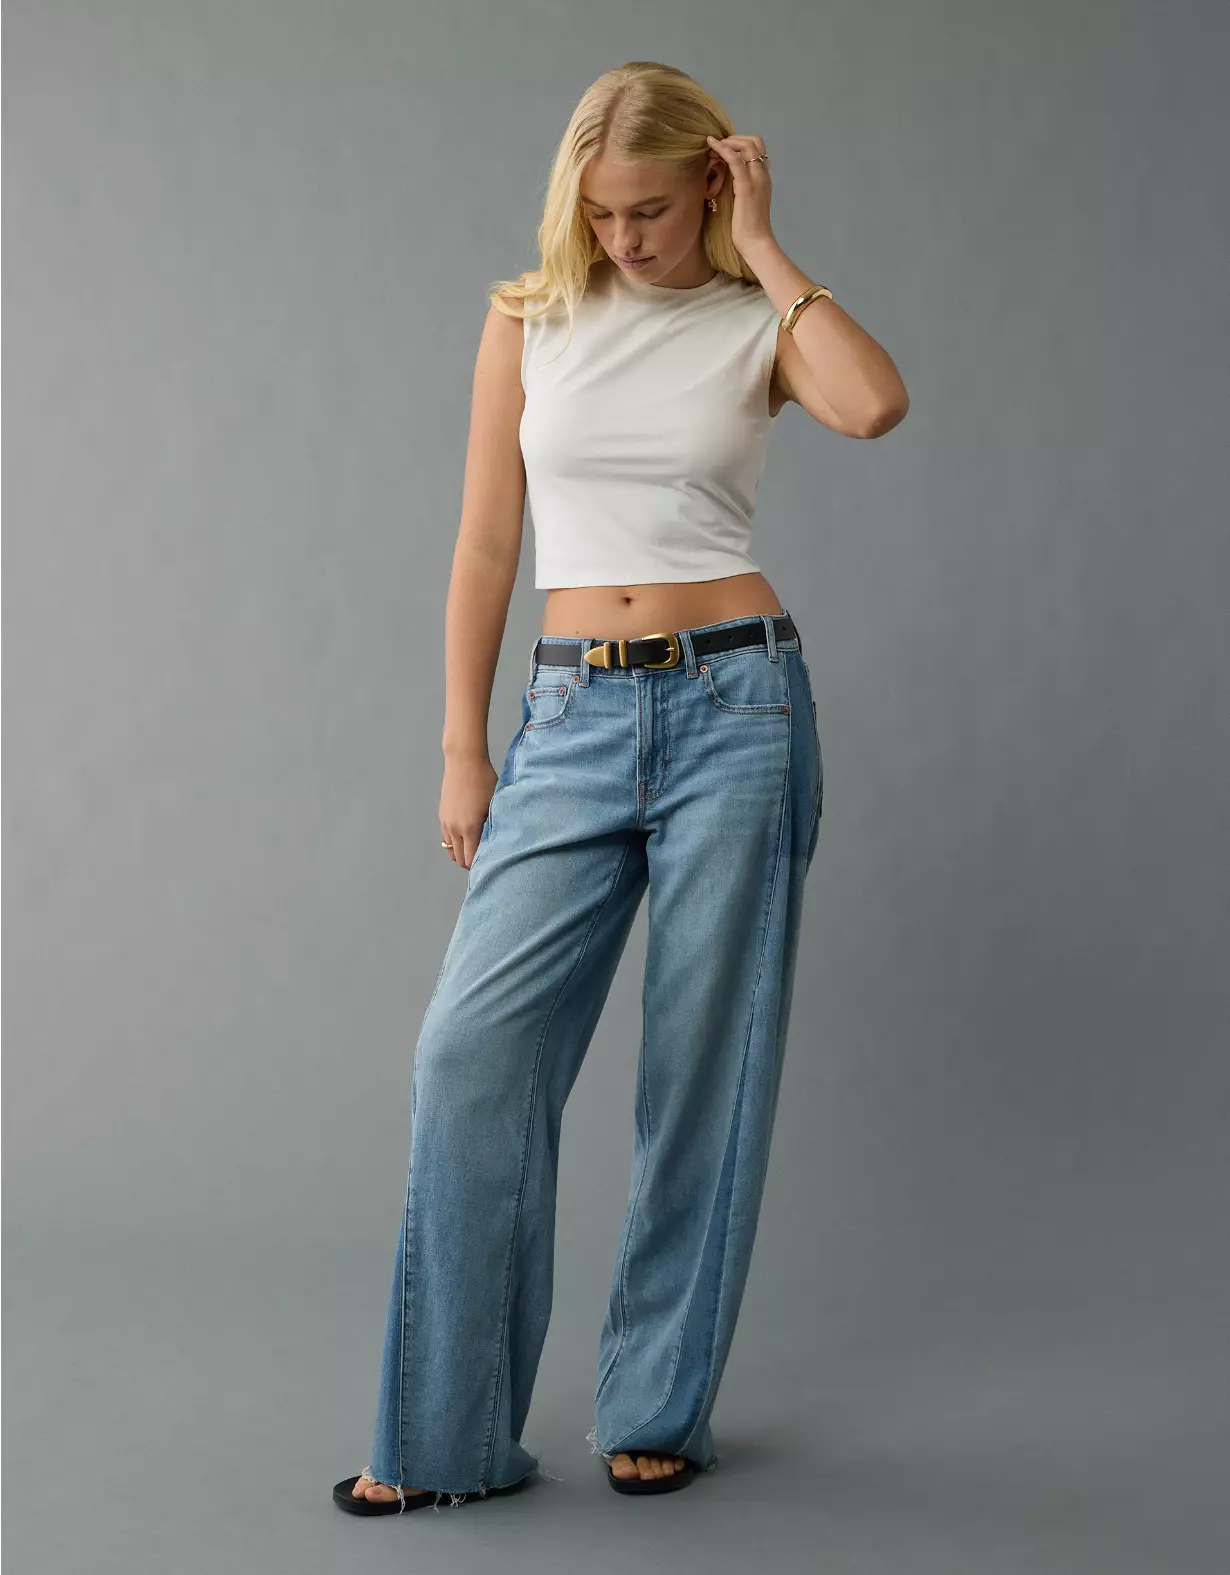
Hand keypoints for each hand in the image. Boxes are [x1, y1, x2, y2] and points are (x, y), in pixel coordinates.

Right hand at [440, 754, 497, 869]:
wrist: (464, 761)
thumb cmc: (485, 781)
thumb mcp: (494, 804)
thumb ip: (494, 827)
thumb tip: (498, 845)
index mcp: (470, 828)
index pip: (471, 860)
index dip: (480, 866)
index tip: (491, 865)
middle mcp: (455, 829)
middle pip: (460, 859)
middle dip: (471, 863)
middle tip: (485, 860)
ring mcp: (446, 823)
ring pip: (451, 851)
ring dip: (462, 853)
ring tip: (476, 849)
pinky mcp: (442, 817)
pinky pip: (447, 839)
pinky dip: (455, 843)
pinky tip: (467, 837)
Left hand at [705, 132, 774, 254]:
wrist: (756, 243)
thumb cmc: (748, 230)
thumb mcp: (744, 204)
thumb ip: (740, 190)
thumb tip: (726, 182)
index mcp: (763, 179)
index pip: (757, 149)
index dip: (740, 143)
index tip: (723, 149)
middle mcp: (762, 175)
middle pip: (755, 141)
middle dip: (734, 138)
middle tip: (717, 145)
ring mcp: (756, 179)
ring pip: (746, 145)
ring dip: (728, 141)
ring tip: (712, 145)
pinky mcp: (746, 186)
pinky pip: (735, 159)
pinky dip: (723, 148)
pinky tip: (712, 146)